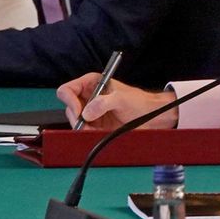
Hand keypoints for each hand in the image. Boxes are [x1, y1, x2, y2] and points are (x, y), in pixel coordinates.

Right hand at [57, 73, 175, 129]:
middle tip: (87, 124)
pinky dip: (87, 134)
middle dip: (76, 118)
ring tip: (96, 130)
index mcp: (91, 84)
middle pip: (69, 108)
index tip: (79, 111)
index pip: (67, 90)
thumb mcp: (122, 99)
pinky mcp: (95, 125)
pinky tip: (97, 134)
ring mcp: (91, 112)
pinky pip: (83, 131)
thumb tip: (87, 113)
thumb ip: (103, 103)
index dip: (69, 101)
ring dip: (82, 128)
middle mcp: (88, 97)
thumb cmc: (140, 102)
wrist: (151, 118)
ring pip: (75, 121)